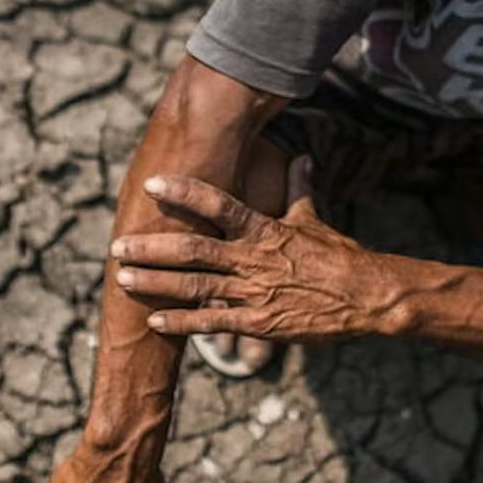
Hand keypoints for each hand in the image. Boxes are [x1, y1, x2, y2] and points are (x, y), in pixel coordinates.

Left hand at [109, 159, 407, 341]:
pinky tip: (155, 321)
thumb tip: (301, 157)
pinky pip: (211, 323)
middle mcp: (252, 260)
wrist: (365, 297)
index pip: (218, 205)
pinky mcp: (257, 324)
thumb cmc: (338, 255)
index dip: (183, 192)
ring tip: (123, 278)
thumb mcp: (315, 218)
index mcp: (264, 230)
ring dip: (155, 284)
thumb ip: (299, 187)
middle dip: (151, 247)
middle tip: (118, 244)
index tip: (152, 183)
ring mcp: (253, 294)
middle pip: (192, 250)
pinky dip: (181, 322)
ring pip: (194, 286)